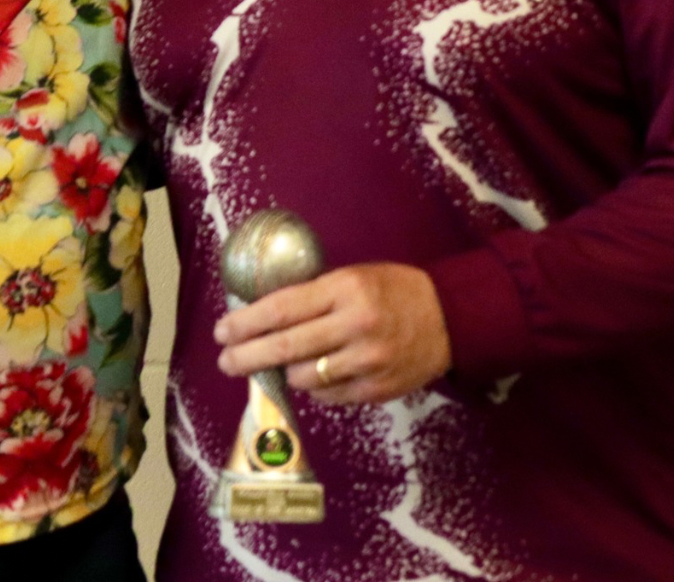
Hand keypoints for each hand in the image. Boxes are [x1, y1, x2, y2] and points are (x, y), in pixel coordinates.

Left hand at [213, 262, 451, 404]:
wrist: (450, 318)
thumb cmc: (393, 290)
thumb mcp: (354, 277)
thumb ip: (314, 296)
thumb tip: (262, 317)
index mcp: (345, 289)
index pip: (282, 309)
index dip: (246, 323)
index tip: (223, 330)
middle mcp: (354, 325)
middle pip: (285, 347)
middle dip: (247, 356)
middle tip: (225, 361)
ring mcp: (367, 361)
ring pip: (304, 377)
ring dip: (285, 373)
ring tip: (280, 365)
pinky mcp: (376, 390)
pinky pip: (328, 396)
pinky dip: (314, 387)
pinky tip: (314, 376)